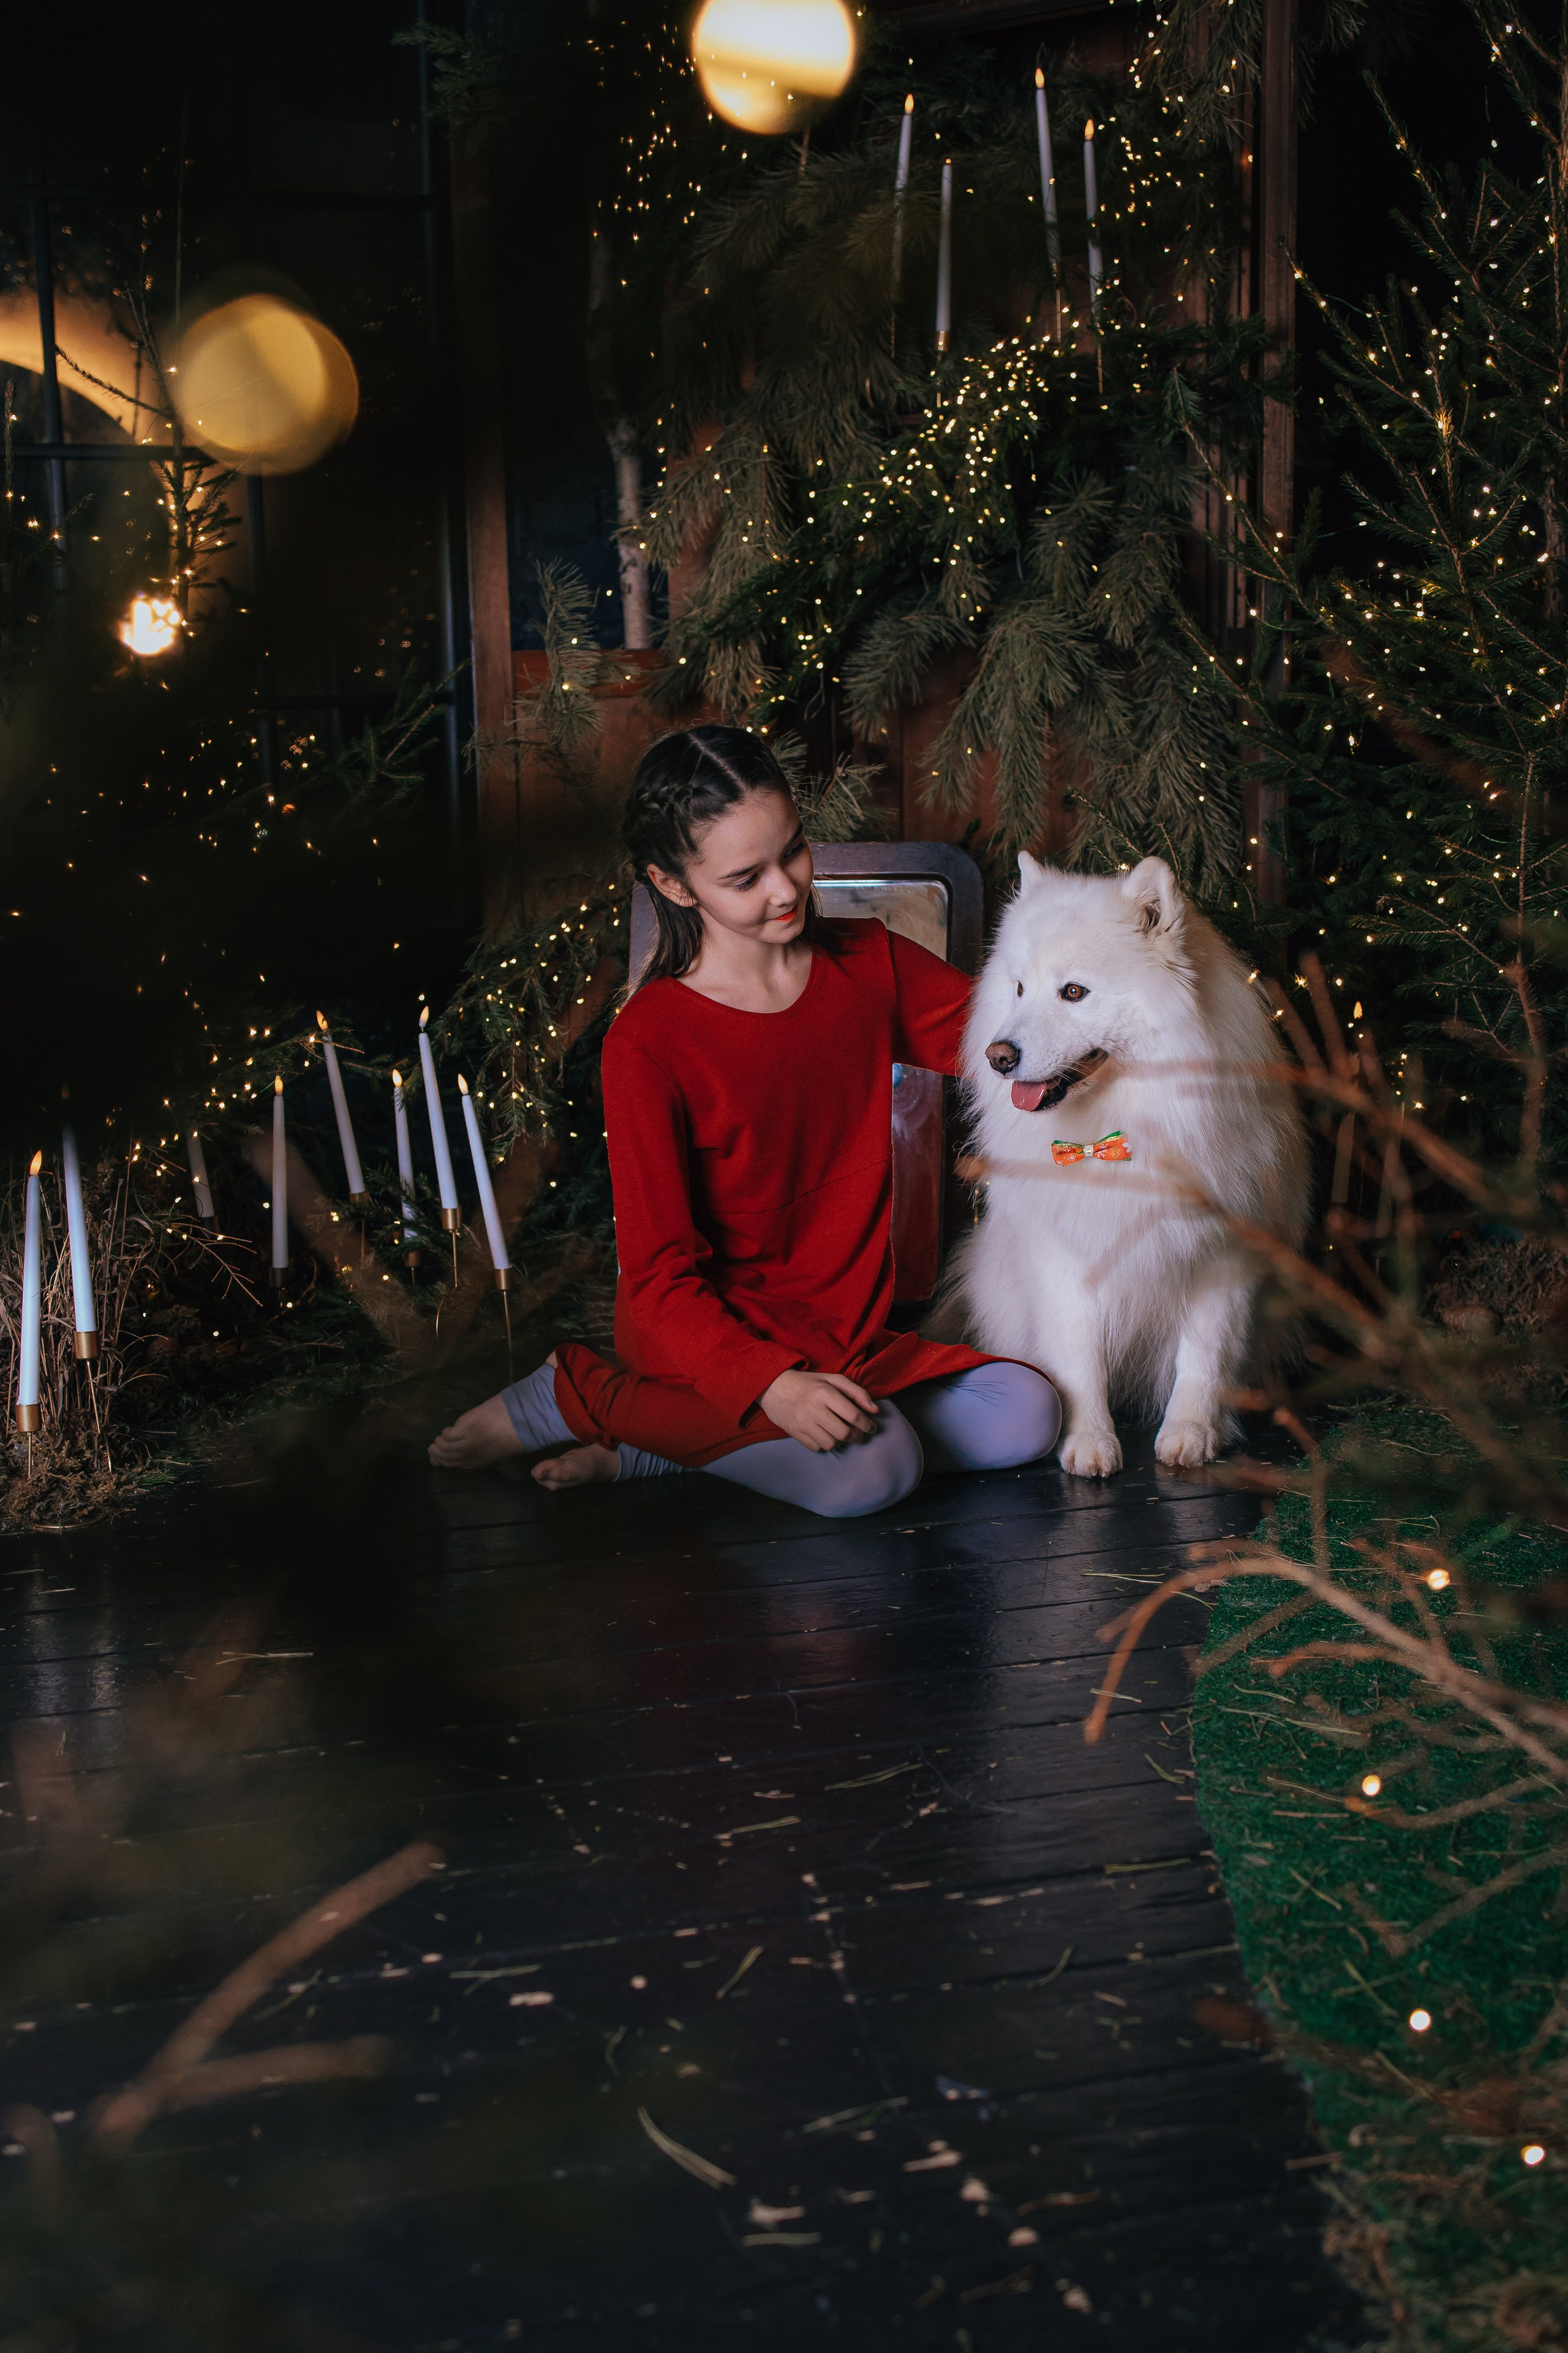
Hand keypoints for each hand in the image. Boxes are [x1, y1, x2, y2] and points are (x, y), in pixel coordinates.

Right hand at [760, 1368, 879, 1452]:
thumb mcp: (833, 1380)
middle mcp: (813, 1409)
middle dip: (857, 1436)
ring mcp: (802, 1423)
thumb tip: (875, 1410)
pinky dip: (826, 1445)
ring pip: (831, 1443)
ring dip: (842, 1442)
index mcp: (825, 1393)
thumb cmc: (809, 1383)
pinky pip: (817, 1448)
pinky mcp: (794, 1433)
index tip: (872, 1427)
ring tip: (843, 1434)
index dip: (867, 1425)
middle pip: (844, 1433)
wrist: (774, 1387)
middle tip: (860, 1434)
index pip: (853, 1415)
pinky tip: (827, 1435)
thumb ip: (857, 1392)